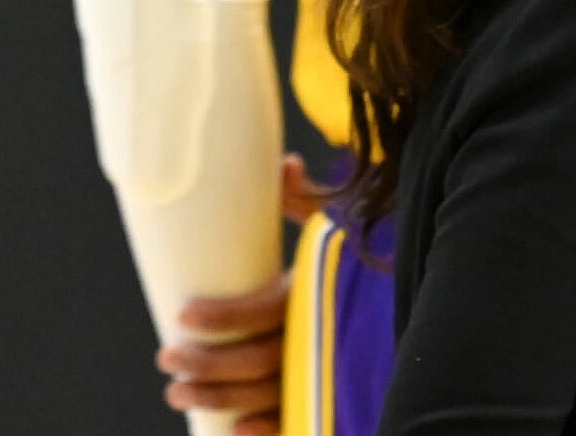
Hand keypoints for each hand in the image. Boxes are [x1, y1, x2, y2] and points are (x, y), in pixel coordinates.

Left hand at [152, 159, 335, 435]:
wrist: (409, 293)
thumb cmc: (356, 257)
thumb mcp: (334, 225)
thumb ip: (304, 201)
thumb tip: (288, 166)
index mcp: (312, 290)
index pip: (265, 308)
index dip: (225, 315)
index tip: (182, 314)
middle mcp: (320, 333)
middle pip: (259, 357)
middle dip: (209, 362)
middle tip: (166, 359)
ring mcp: (324, 367)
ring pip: (269, 391)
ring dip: (220, 397)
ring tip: (177, 393)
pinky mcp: (329, 391)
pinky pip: (296, 416)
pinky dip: (267, 426)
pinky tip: (235, 430)